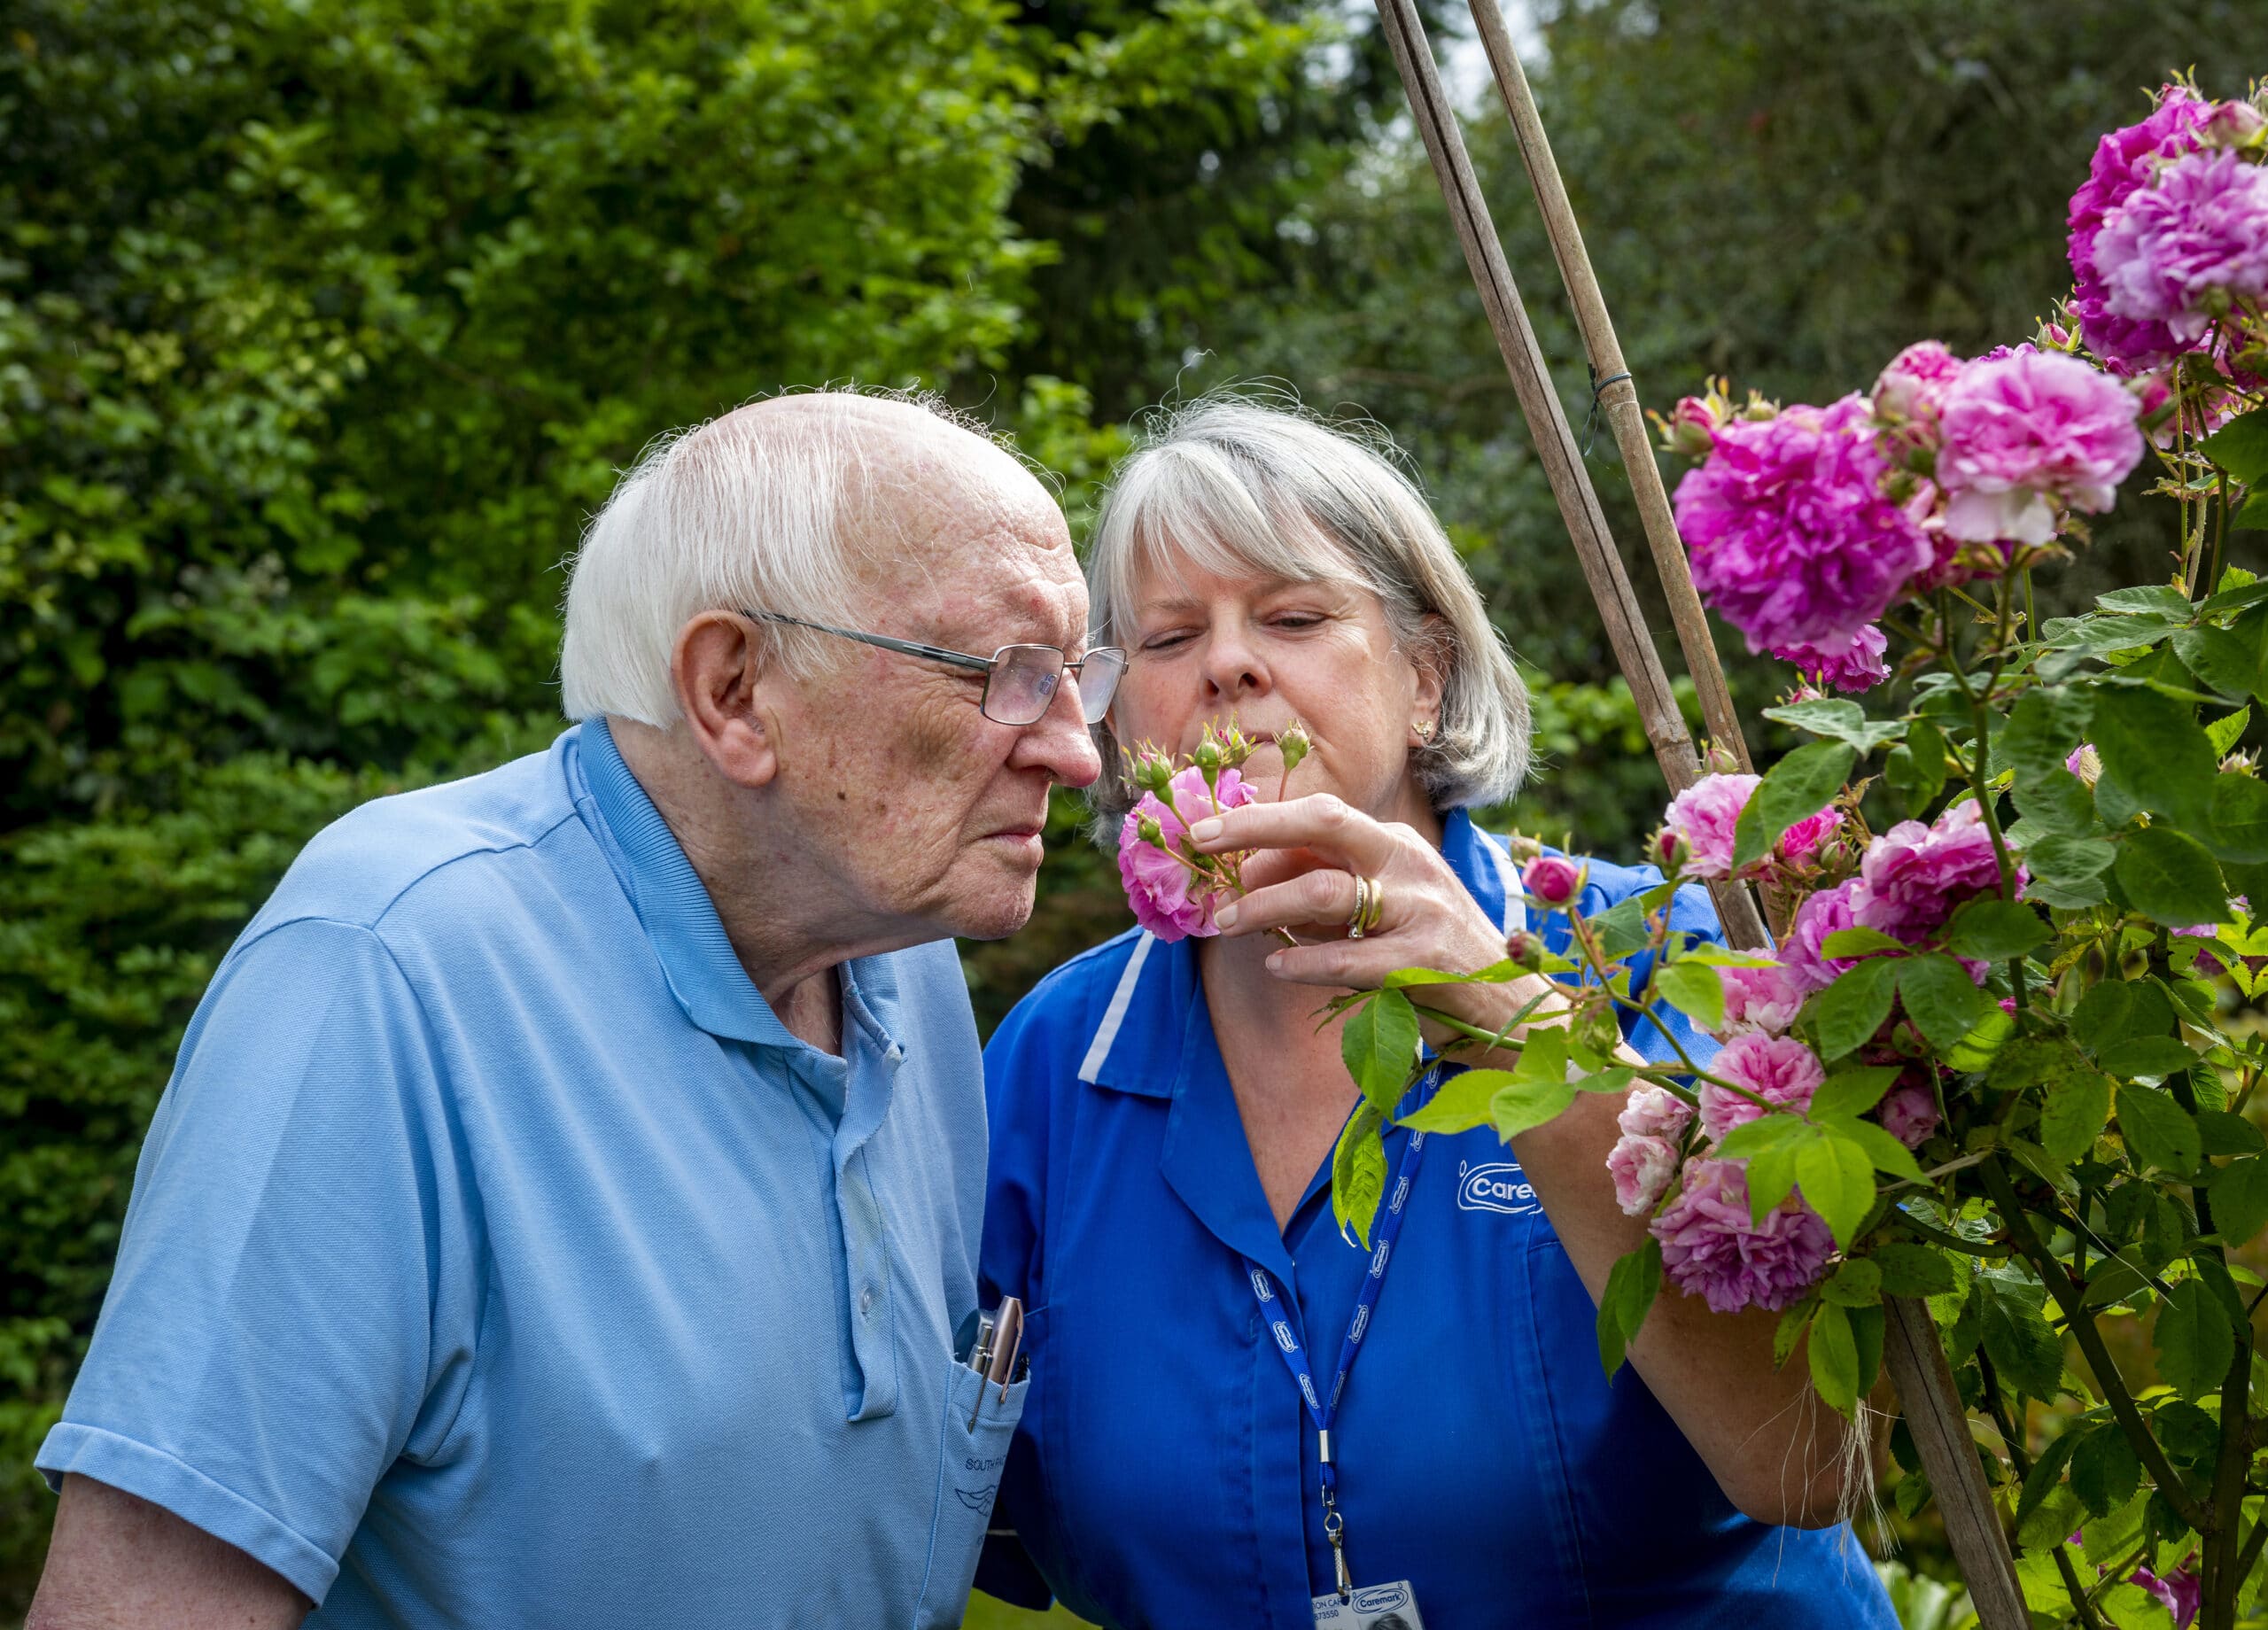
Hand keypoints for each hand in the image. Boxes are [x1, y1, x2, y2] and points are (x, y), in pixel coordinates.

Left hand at [1188, 793, 1553, 1035]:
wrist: (1509, 1012)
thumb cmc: (1430, 958)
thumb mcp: (1378, 912)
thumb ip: (1322, 893)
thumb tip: (1248, 879)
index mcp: (1394, 845)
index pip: (1319, 815)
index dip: (1258, 818)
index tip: (1205, 829)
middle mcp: (1409, 864)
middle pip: (1323, 824)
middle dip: (1254, 828)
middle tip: (1202, 848)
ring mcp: (1421, 910)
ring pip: (1326, 892)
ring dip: (1265, 907)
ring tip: (1227, 924)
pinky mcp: (1425, 963)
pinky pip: (1349, 958)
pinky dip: (1304, 960)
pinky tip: (1276, 964)